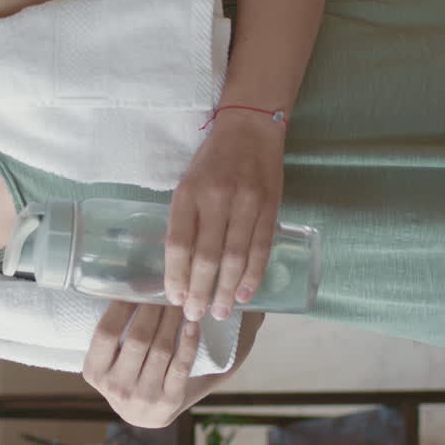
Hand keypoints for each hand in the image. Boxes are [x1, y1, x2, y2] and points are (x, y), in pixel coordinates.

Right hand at [82, 301, 201, 428]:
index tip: (136, 289)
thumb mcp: (108, 362)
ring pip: (161, 349)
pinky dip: (188, 343)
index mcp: (95, 372)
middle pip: (137, 338)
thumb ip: (114, 334)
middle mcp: (117, 388)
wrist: (147, 416)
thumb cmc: (128, 377)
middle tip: (164, 291)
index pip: (105, 333)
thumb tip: (129, 286)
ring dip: (172, 320)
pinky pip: (181, 366)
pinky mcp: (170, 401)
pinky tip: (193, 326)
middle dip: (153, 309)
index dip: (121, 307)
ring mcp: (144, 397)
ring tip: (179, 303)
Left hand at [166, 110, 286, 321]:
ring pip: (235, 258)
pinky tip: (245, 294)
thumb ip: (184, 221)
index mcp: (188, 193)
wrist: (250, 129)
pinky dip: (253, 275)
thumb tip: (180, 268)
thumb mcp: (187, 184)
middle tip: (196, 316)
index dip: (176, 276)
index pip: (178, 243)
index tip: (174, 299)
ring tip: (221, 312)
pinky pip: (261, 248)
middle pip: (206, 257)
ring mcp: (245, 203)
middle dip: (200, 291)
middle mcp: (216, 199)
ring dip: (227, 290)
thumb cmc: (212, 161)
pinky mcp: (270, 206)